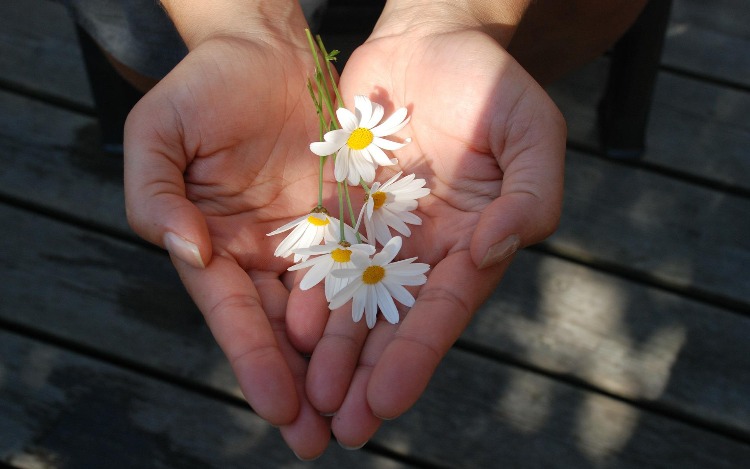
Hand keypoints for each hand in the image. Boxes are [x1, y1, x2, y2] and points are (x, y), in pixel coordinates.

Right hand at [123, 32, 335, 457]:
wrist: (266, 48)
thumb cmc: (205, 86)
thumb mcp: (159, 133)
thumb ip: (154, 194)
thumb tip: (187, 252)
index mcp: (214, 244)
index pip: (234, 314)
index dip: (254, 361)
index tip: (277, 407)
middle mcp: (262, 255)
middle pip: (281, 331)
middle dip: (299, 387)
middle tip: (319, 441)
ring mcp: (308, 241)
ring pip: (327, 313)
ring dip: (340, 365)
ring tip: (359, 415)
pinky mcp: (348, 220)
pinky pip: (365, 268)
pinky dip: (373, 310)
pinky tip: (389, 349)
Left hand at [304, 5, 565, 447]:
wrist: (431, 41)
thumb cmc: (493, 84)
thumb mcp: (532, 133)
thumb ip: (530, 196)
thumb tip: (492, 252)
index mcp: (472, 242)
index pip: (443, 310)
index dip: (416, 356)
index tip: (386, 401)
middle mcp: (423, 249)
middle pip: (393, 322)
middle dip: (368, 375)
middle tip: (341, 427)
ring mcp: (380, 231)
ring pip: (352, 300)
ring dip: (333, 352)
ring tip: (310, 398)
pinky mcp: (342, 207)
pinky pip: (321, 254)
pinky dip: (308, 292)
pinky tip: (290, 330)